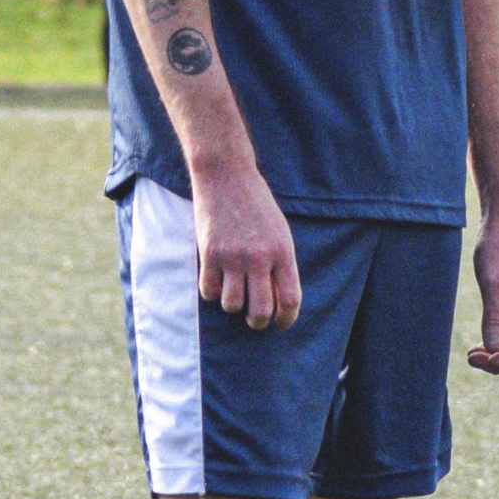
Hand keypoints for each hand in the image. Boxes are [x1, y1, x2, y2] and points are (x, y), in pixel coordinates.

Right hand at [193, 156, 301, 330]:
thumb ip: (280, 263)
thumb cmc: (257, 203)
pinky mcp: (209, 253)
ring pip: (232, 305)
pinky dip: (212, 292)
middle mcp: (259, 258)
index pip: (289, 300)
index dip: (286, 319)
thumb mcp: (279, 231)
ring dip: (233, 305)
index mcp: (283, 252)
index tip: (280, 323)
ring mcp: (232, 257)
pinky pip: (209, 290)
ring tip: (234, 293)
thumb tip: (276, 299)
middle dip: (257, 322)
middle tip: (254, 319)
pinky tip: (216, 280)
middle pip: (260, 311)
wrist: (227, 175)